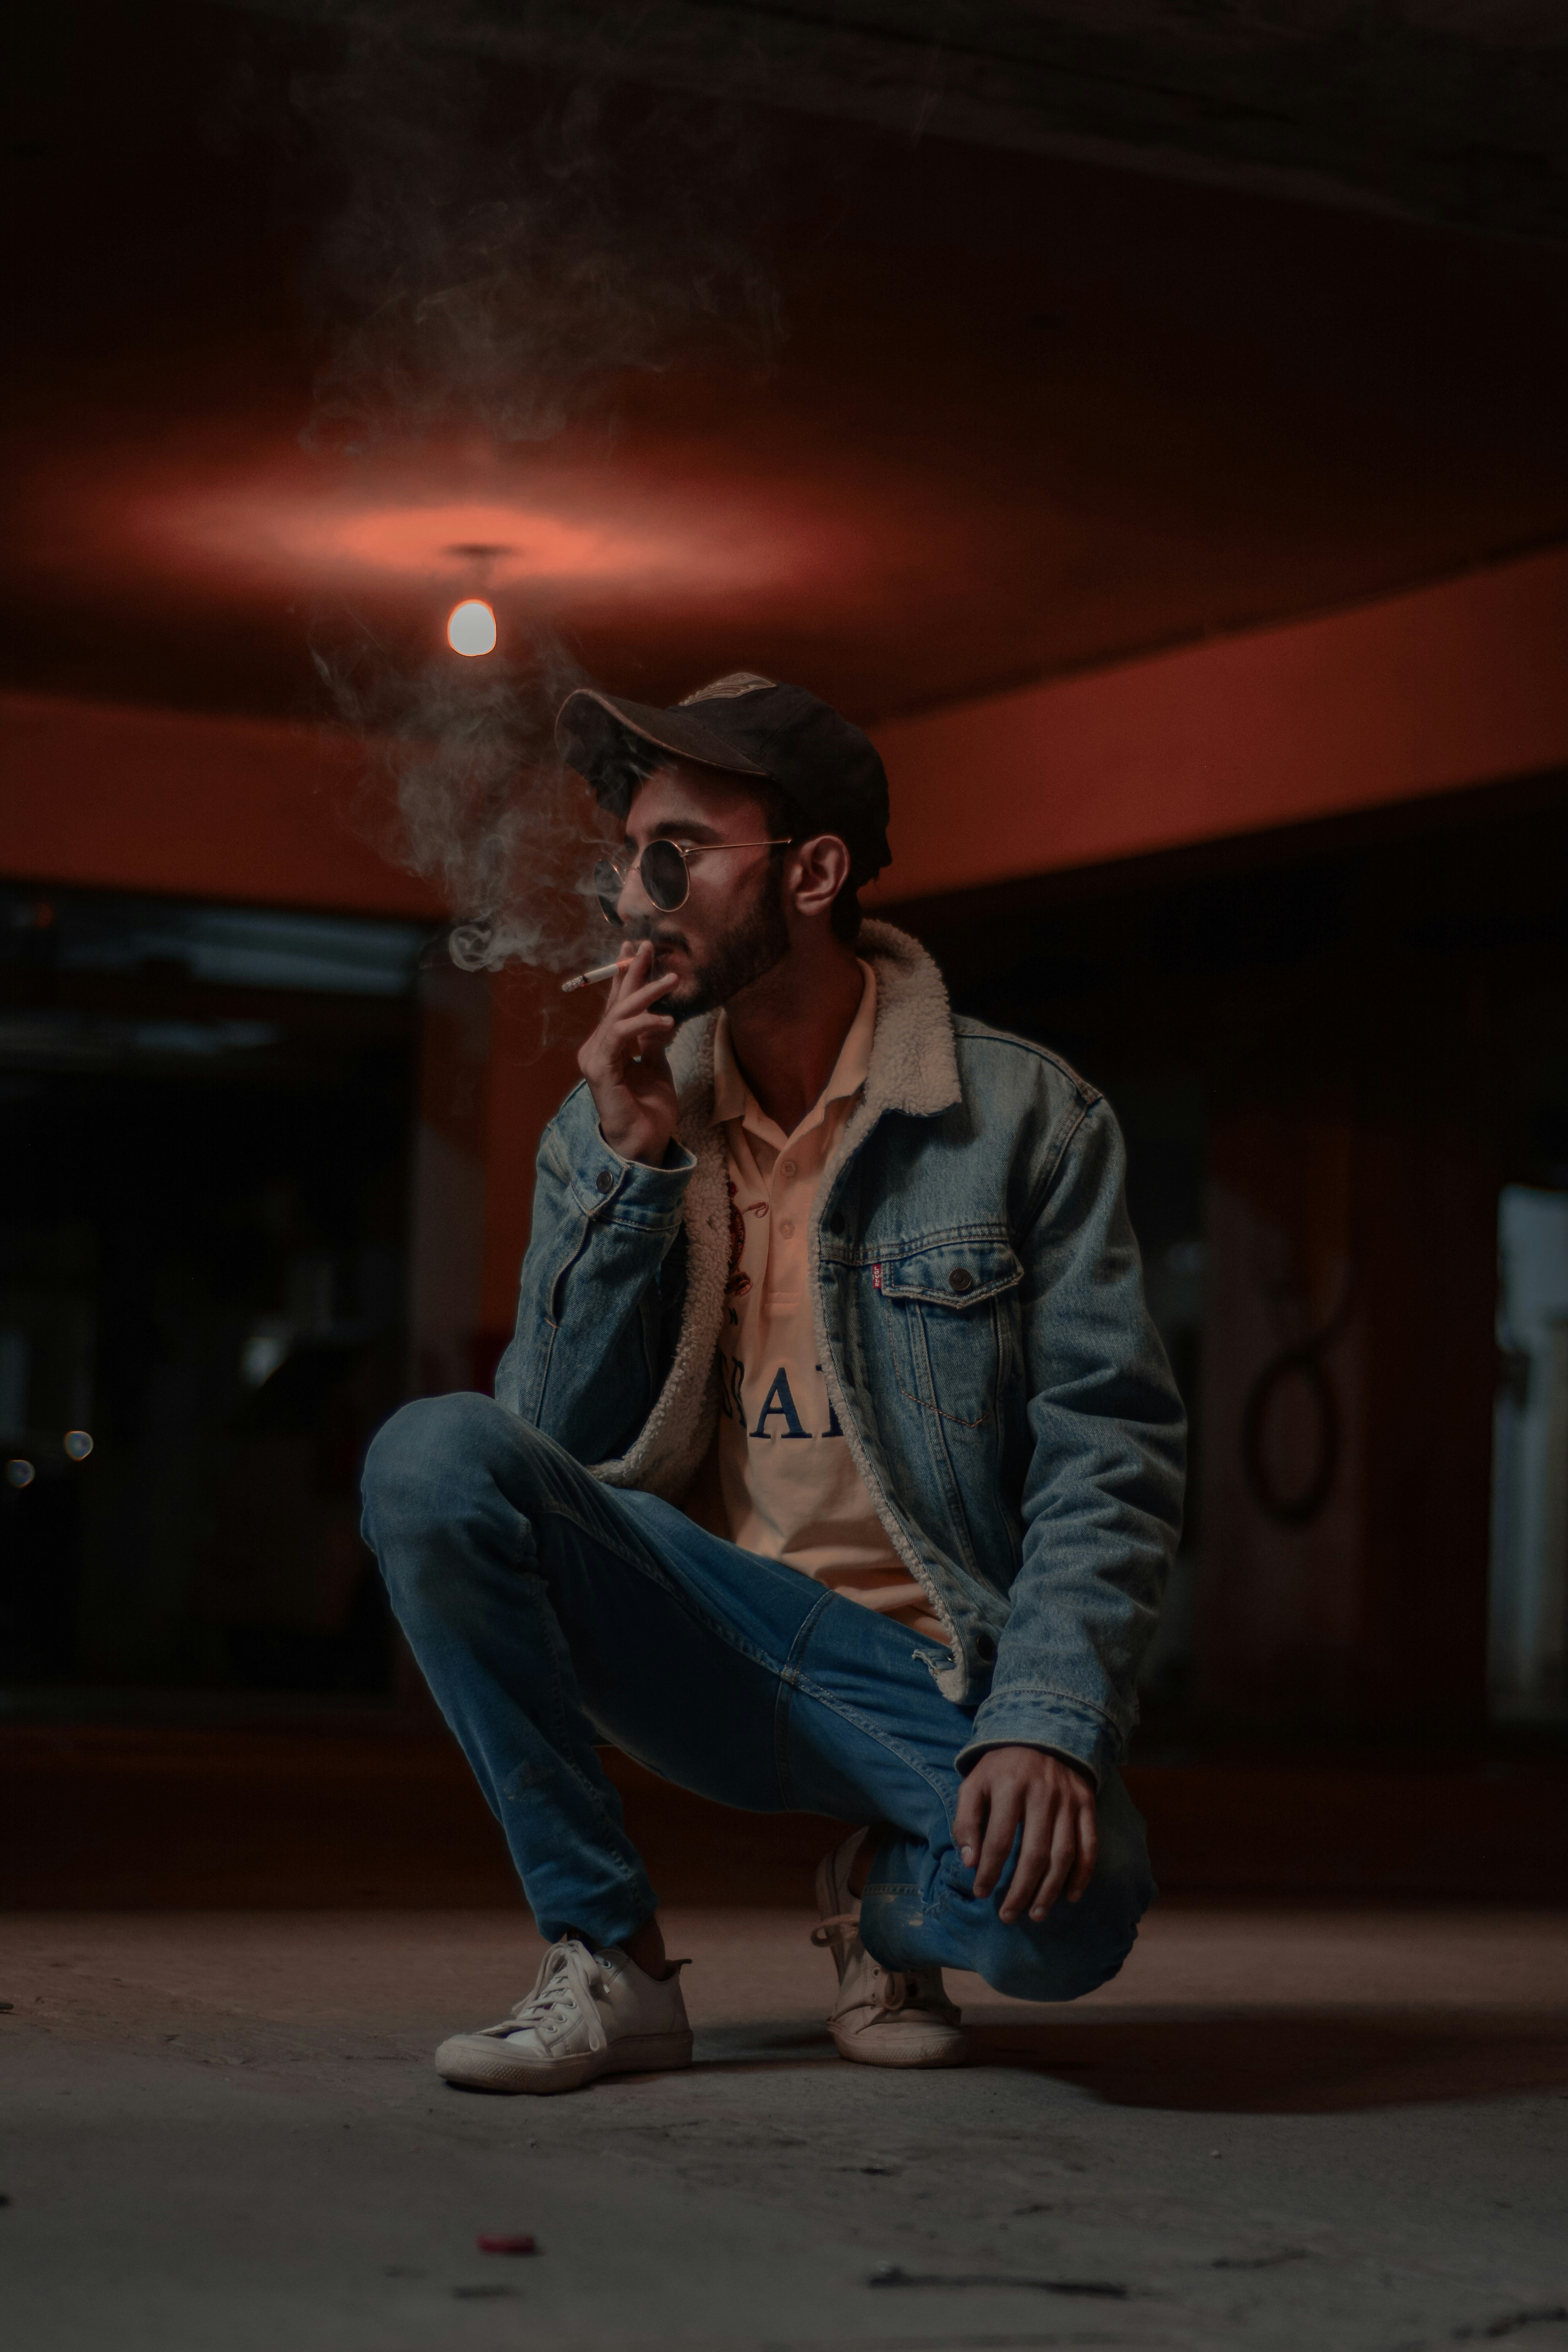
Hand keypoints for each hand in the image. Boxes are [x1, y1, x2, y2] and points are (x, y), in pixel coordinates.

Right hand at [577, 940, 679, 1167]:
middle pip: (615, 1002)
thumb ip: (654, 1041)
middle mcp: (597, 1049)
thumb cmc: (650, 1110)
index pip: (618, 1006)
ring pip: (618, 1014)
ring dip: (646, 993)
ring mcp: (596, 1058)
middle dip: (631, 971)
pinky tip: (667, 1020)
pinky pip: (621, 1036)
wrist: (645, 1143)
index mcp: (609, 1047)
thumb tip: (663, 1017)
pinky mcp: (600, 1069)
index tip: (636, 949)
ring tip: (674, 979)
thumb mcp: (658, 1067)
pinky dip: (644, 1024)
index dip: (627, 977)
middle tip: (646, 945)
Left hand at [954, 1745, 1097, 1924]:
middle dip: (1020, 1890)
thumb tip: (968, 1862)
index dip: (989, 1871)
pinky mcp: (1087, 1804)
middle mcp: (1042, 1794)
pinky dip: (1082, 1874)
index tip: (980, 1894)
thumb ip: (966, 1821)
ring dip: (1050, 1890)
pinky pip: (1089, 1845)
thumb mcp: (974, 1783)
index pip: (999, 1840)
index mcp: (1009, 1787)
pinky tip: (1070, 1896)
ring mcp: (1068, 1800)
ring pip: (1063, 1855)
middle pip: (1034, 1854)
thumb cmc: (1001, 1767)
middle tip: (1008, 1916)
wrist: (1043, 1731)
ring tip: (1036, 1914)